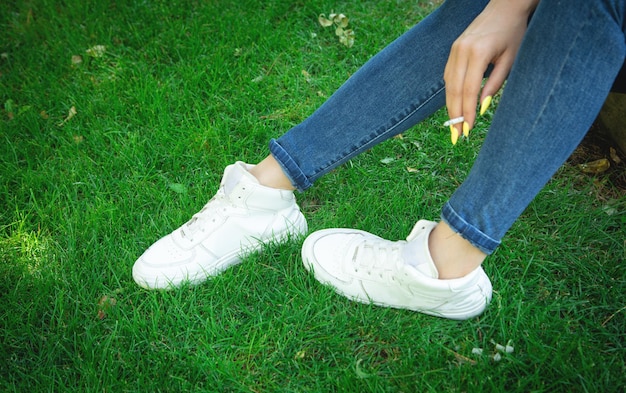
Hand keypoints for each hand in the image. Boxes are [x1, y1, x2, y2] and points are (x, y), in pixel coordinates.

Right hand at [443, 0, 538, 142]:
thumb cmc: (513, 32)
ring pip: (448, 84)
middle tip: (456, 135)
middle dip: (455, 114)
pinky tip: (454, 106)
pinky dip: (451, 93)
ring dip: (450, 106)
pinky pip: (448, 76)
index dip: (467, 112)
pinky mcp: (453, 49)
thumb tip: (482, 107)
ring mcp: (454, 49)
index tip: (467, 130)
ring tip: (454, 125)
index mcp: (478, 53)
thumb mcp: (511, 59)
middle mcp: (461, 51)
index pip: (469, 89)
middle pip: (454, 89)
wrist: (504, 7)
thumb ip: (495, 84)